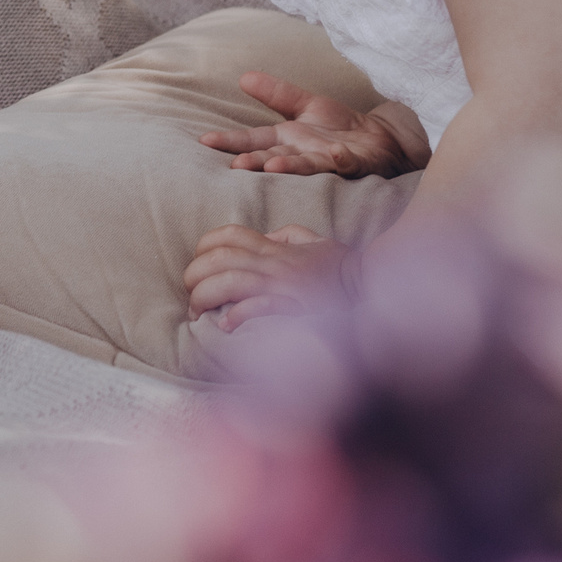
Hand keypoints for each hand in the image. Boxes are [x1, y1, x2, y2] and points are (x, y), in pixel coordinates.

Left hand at [183, 223, 349, 329]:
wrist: (370, 288)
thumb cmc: (342, 268)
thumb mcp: (313, 241)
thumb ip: (286, 236)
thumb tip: (263, 238)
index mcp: (277, 248)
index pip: (230, 235)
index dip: (205, 245)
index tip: (197, 263)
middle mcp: (275, 263)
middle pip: (221, 258)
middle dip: (195, 274)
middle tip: (190, 293)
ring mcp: (284, 285)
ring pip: (231, 280)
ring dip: (206, 296)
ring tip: (197, 312)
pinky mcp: (295, 307)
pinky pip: (259, 306)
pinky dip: (238, 315)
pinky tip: (226, 325)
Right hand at [199, 74, 426, 177]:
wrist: (380, 140)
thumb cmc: (339, 128)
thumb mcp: (304, 104)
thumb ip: (276, 92)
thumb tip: (243, 76)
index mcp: (286, 140)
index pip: (253, 140)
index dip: (231, 141)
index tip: (205, 141)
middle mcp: (302, 154)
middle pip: (274, 157)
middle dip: (256, 162)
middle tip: (235, 166)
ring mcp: (327, 162)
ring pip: (306, 166)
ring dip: (291, 166)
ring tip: (275, 165)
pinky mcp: (355, 164)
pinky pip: (348, 163)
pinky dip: (341, 160)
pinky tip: (335, 154)